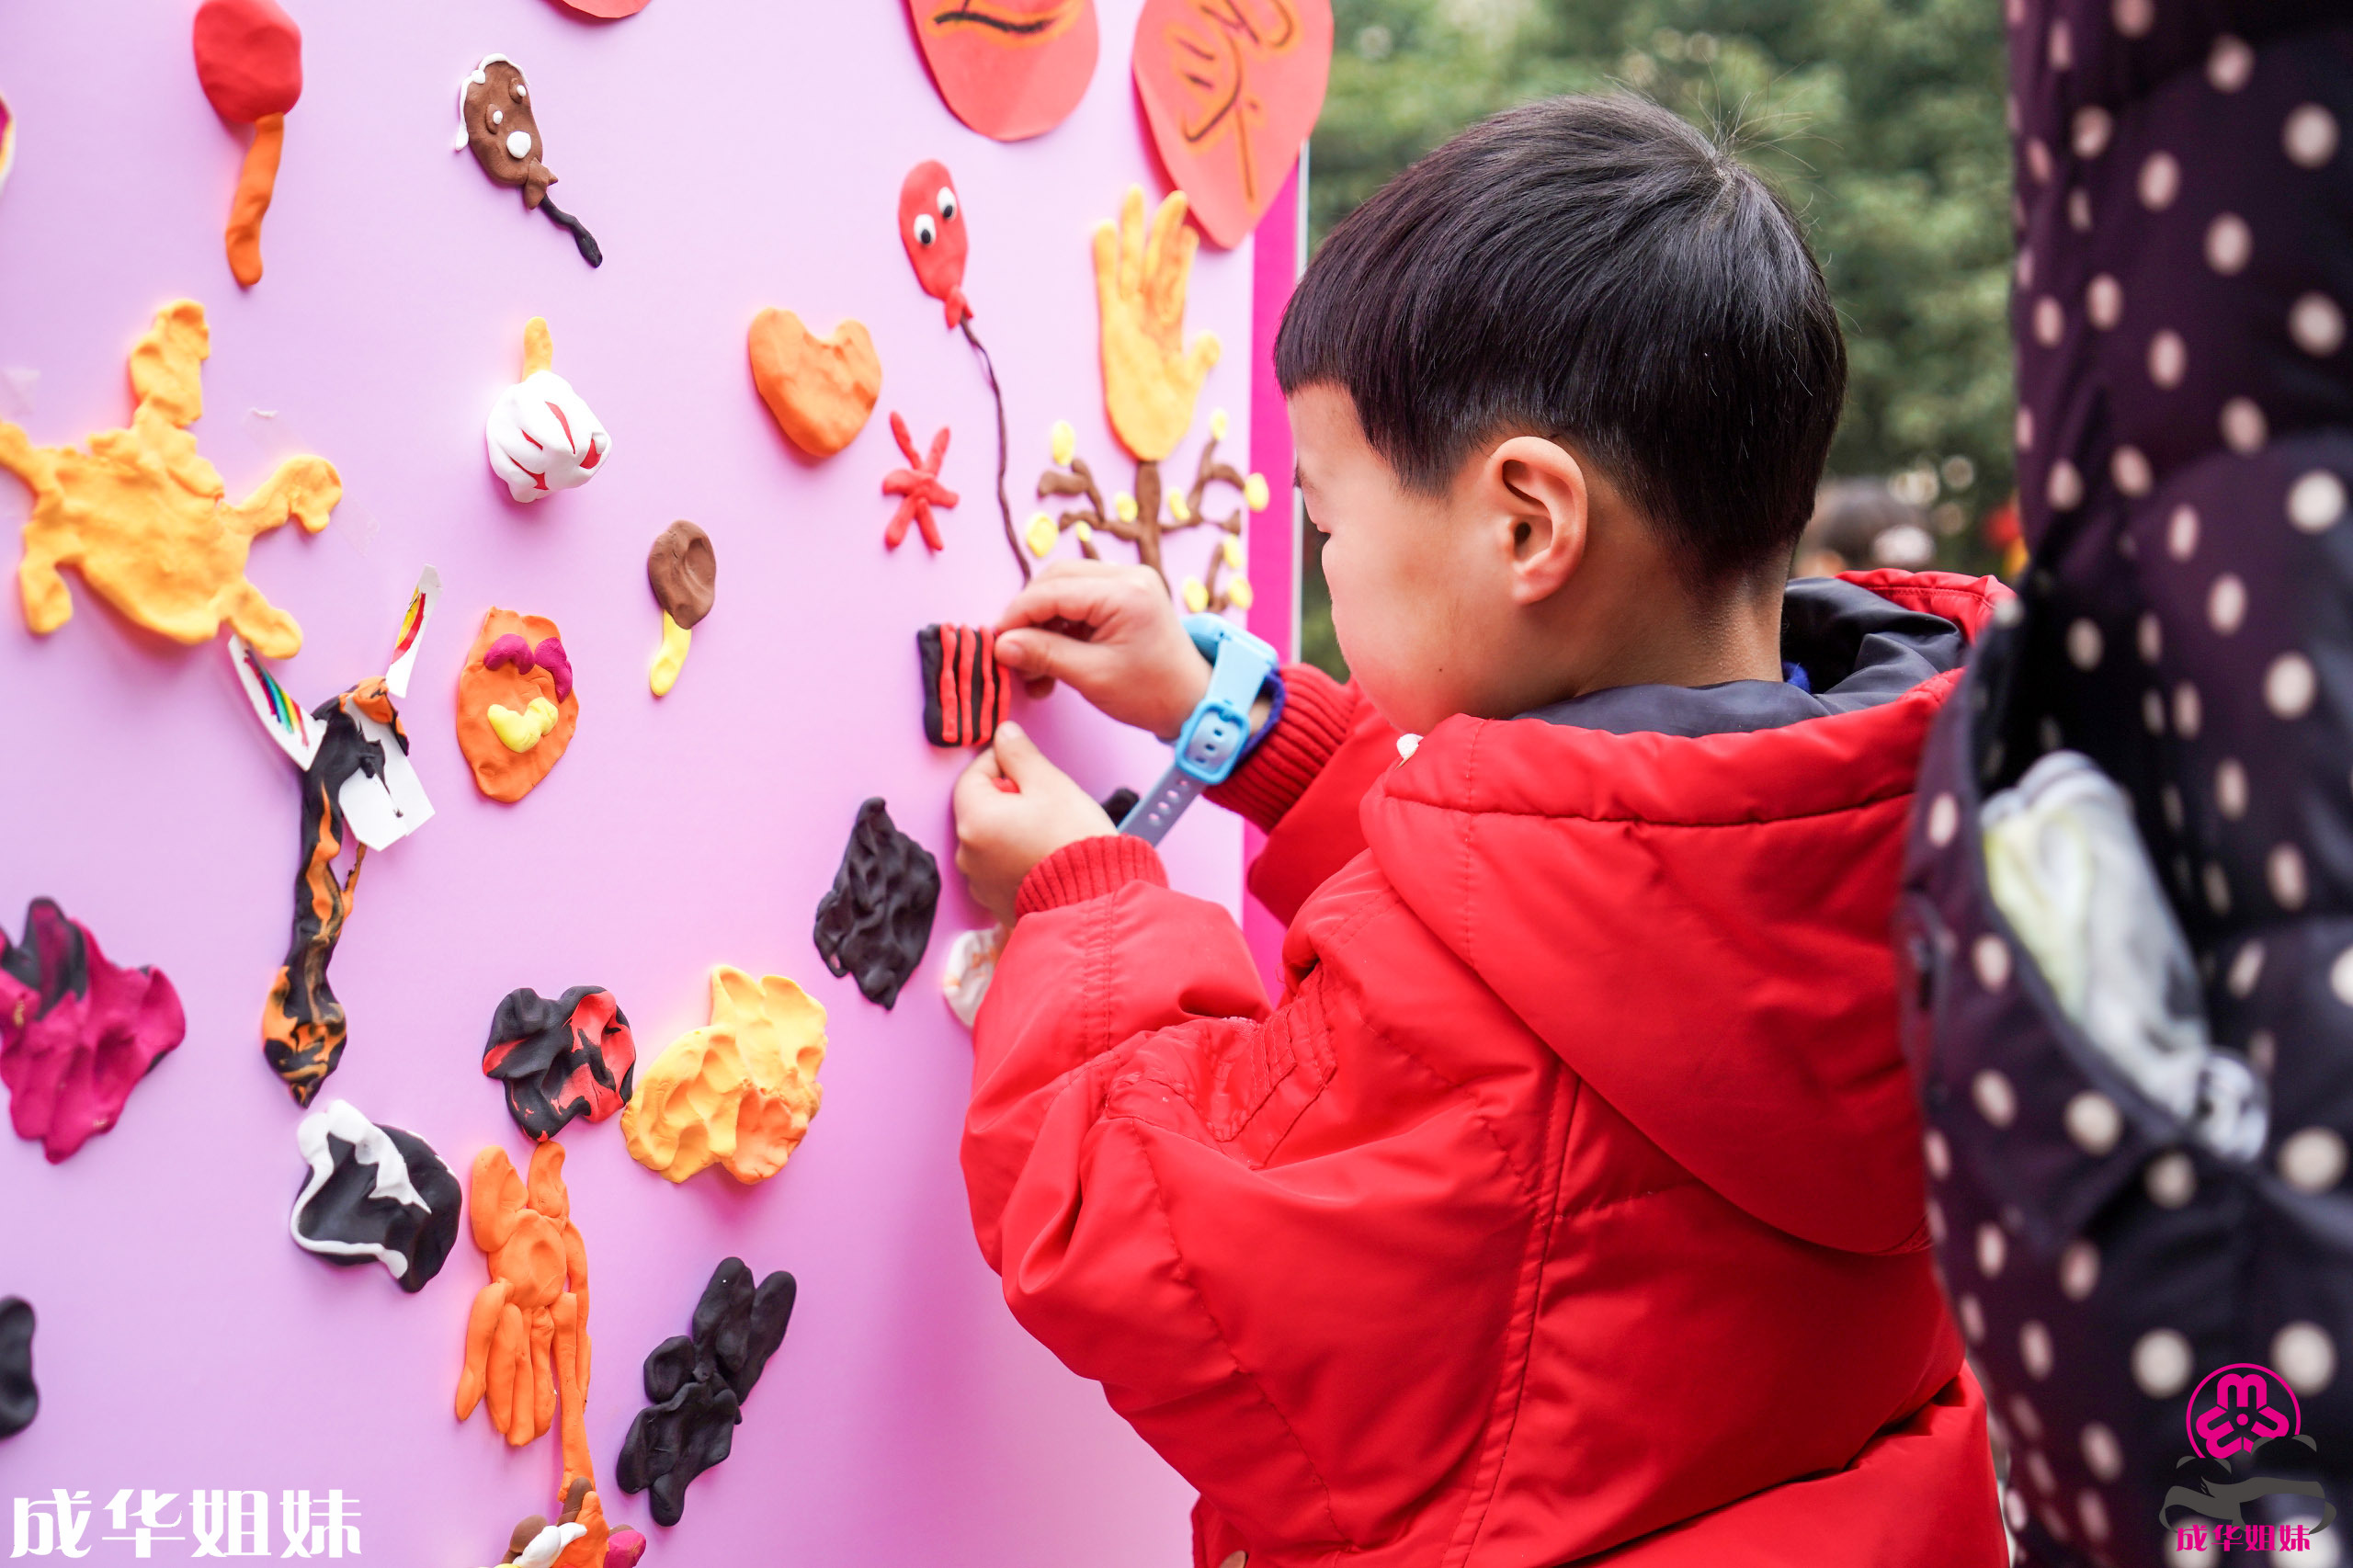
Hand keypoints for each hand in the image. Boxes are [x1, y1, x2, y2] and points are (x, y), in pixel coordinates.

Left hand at [952, 723, 1117, 924]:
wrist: (1095, 899)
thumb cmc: (1074, 841)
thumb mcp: (1051, 784)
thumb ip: (1020, 754)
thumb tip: (1004, 734)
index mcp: (974, 820)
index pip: (973, 774)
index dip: (1001, 762)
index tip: (1028, 767)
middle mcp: (967, 854)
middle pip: (979, 808)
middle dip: (1007, 798)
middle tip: (1044, 803)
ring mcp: (979, 882)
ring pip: (989, 838)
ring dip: (1011, 828)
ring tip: (1048, 833)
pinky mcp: (995, 901)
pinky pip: (998, 867)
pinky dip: (1015, 858)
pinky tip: (1044, 858)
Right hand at [995, 561, 1210, 738]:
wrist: (1193, 700)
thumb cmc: (1151, 693)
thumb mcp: (1092, 677)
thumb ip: (1044, 655)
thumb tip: (1001, 645)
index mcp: (1124, 593)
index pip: (1051, 592)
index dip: (1016, 616)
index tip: (995, 644)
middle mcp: (1127, 575)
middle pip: (1054, 581)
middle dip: (1028, 617)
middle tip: (1013, 655)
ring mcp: (1128, 581)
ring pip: (1062, 588)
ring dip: (1042, 624)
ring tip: (1034, 666)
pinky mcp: (1125, 594)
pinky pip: (1079, 599)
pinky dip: (1060, 627)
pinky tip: (1052, 659)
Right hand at [1094, 186, 1220, 462]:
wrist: (1147, 443)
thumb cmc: (1163, 419)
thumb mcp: (1189, 385)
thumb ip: (1199, 360)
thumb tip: (1210, 339)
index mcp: (1167, 330)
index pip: (1177, 283)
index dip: (1183, 256)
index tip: (1191, 227)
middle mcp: (1147, 320)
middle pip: (1155, 265)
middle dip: (1161, 230)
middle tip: (1173, 194)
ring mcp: (1128, 322)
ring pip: (1134, 268)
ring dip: (1136, 233)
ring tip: (1136, 196)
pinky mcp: (1112, 331)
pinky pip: (1109, 290)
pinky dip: (1105, 261)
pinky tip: (1102, 231)